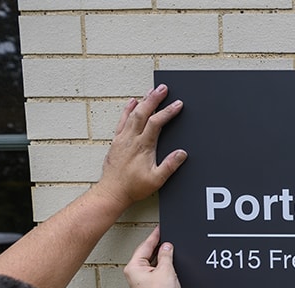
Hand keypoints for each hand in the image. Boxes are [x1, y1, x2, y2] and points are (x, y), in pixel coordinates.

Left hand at [94, 84, 186, 207]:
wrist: (112, 191)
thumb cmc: (133, 187)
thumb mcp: (156, 180)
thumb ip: (170, 165)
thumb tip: (181, 153)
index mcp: (143, 146)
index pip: (156, 123)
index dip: (168, 112)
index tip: (178, 104)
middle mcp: (131, 139)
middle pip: (143, 112)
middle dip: (154, 98)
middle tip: (162, 88)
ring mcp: (122, 138)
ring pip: (132, 114)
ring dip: (143, 101)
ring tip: (151, 91)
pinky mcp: (116, 141)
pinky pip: (122, 120)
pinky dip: (127, 109)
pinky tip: (132, 102)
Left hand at [124, 226, 182, 287]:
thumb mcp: (166, 270)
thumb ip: (166, 254)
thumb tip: (167, 246)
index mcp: (133, 267)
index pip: (145, 246)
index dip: (154, 237)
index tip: (160, 229)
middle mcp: (135, 274)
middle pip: (147, 254)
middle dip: (159, 247)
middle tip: (168, 238)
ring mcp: (142, 281)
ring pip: (153, 263)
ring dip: (162, 258)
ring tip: (171, 252)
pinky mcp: (151, 287)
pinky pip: (157, 272)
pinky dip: (164, 267)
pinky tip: (171, 265)